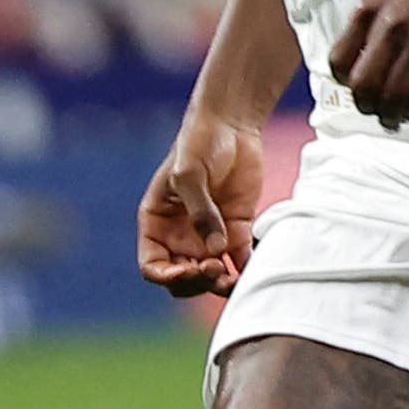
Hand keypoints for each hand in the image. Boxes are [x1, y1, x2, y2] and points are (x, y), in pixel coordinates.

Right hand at [139, 112, 267, 294]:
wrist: (231, 124)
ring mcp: (209, 235)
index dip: (166, 276)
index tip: (187, 270)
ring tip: (232, 278)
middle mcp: (180, 236)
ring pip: (211, 276)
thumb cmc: (198, 143)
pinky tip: (255, 269)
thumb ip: (201, 212)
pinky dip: (246, 270)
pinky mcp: (236, 229)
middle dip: (196, 282)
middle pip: (183, 278)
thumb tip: (215, 249)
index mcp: (158, 224)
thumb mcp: (190, 174)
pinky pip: (240, 260)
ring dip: (220, 284)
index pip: (153, 266)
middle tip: (214, 268)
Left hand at [329, 0, 408, 128]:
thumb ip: (367, 30)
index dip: (344, 82)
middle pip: (363, 86)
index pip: (338, 62)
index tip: (354, 87)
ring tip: (392, 118)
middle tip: (373, 109)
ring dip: (389, 115)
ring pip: (392, 97)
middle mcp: (389, 29)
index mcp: (368, 12)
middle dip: (365, 105)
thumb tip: (355, 71)